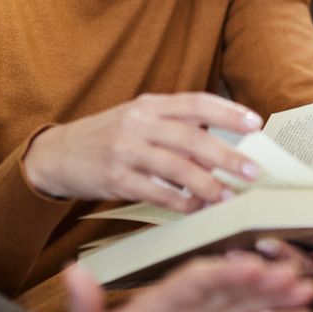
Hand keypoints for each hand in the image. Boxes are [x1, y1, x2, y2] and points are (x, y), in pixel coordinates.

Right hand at [23, 93, 264, 212]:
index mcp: (150, 105)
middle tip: (252, 172)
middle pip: (191, 137)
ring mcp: (124, 150)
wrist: (57, 154)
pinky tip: (195, 209)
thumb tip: (224, 150)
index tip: (255, 123)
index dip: (228, 112)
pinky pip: (153, 191)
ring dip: (206, 184)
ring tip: (227, 197)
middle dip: (226, 155)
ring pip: (174, 166)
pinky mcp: (114, 178)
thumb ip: (176, 128)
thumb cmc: (109, 138)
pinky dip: (178, 201)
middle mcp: (138, 123)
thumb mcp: (139, 120)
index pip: (196, 103)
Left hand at [61, 254, 312, 311]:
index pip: (197, 281)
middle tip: (294, 278)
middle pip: (230, 290)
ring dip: (277, 300)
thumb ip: (85, 309)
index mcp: (158, 302)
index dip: (225, 274)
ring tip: (309, 293)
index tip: (253, 267)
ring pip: (247, 309)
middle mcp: (187, 311)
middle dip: (262, 283)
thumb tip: (72, 271)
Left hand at [246, 184, 312, 293]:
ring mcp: (300, 279)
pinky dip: (244, 266)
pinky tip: (226, 250)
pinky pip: (260, 279)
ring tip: (245, 247)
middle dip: (292, 259)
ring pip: (284, 279)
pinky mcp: (273, 279)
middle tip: (270, 241)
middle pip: (312, 274)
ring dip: (265, 264)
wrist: (309, 207)